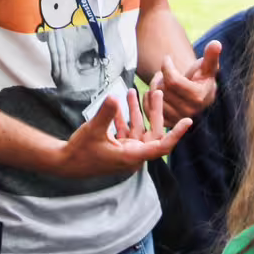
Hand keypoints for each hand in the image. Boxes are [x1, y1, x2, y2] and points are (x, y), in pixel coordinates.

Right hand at [50, 86, 190, 179]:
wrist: (66, 163)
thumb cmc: (80, 150)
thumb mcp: (93, 130)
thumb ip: (106, 114)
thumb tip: (114, 97)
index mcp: (132, 156)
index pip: (162, 147)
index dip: (176, 134)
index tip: (187, 121)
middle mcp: (133, 155)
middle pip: (153, 133)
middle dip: (155, 112)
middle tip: (158, 91)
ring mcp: (127, 151)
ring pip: (139, 129)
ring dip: (137, 111)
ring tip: (134, 91)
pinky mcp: (119, 148)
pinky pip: (128, 131)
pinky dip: (125, 117)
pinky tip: (120, 101)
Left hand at [154, 43, 221, 122]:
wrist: (199, 97)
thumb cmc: (203, 78)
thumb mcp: (208, 67)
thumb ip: (211, 56)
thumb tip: (216, 43)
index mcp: (199, 97)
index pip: (172, 80)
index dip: (166, 66)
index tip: (167, 59)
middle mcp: (189, 112)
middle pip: (162, 88)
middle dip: (160, 76)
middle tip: (163, 72)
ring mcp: (178, 119)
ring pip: (155, 97)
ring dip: (154, 86)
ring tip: (161, 81)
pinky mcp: (167, 124)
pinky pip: (149, 108)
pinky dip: (148, 98)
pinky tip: (154, 91)